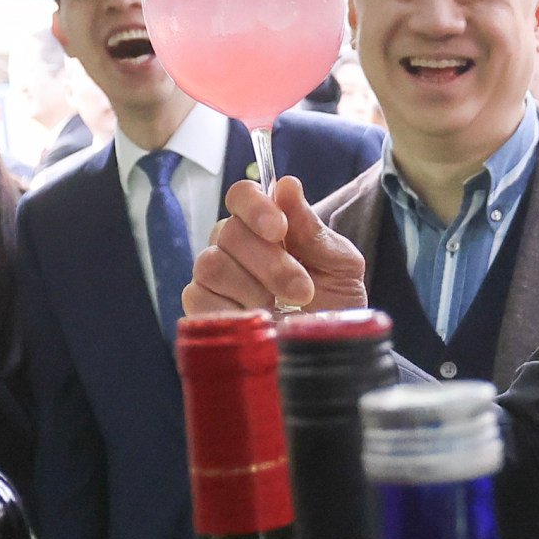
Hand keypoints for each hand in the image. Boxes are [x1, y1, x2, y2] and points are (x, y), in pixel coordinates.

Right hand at [186, 174, 366, 318]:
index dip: (255, 206)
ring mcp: (214, 279)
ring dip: (252, 288)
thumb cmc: (336, 304)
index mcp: (264, 226)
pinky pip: (198, 298)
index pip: (241, 195)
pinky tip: (256, 322)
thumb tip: (287, 187)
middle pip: (229, 232)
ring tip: (282, 310)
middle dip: (271, 263)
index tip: (279, 228)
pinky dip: (230, 310)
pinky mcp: (201, 311)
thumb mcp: (340, 266)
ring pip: (212, 264)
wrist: (329, 352)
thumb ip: (313, 229)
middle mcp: (233, 247)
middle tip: (302, 291)